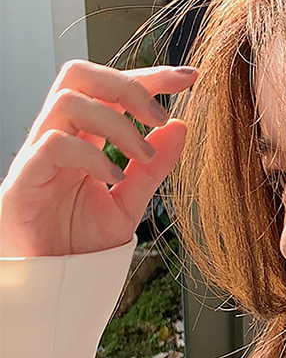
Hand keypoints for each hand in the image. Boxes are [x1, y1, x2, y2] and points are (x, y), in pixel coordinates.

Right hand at [0, 59, 198, 257]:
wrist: (55, 281)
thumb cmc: (81, 242)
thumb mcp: (129, 203)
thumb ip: (151, 169)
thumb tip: (181, 128)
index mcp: (84, 139)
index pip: (111, 90)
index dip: (148, 76)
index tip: (190, 78)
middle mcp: (59, 137)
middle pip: (80, 76)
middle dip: (126, 84)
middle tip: (161, 113)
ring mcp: (38, 154)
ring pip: (68, 103)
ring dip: (115, 123)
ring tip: (143, 154)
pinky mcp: (24, 178)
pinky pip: (53, 144)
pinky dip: (91, 156)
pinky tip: (113, 178)